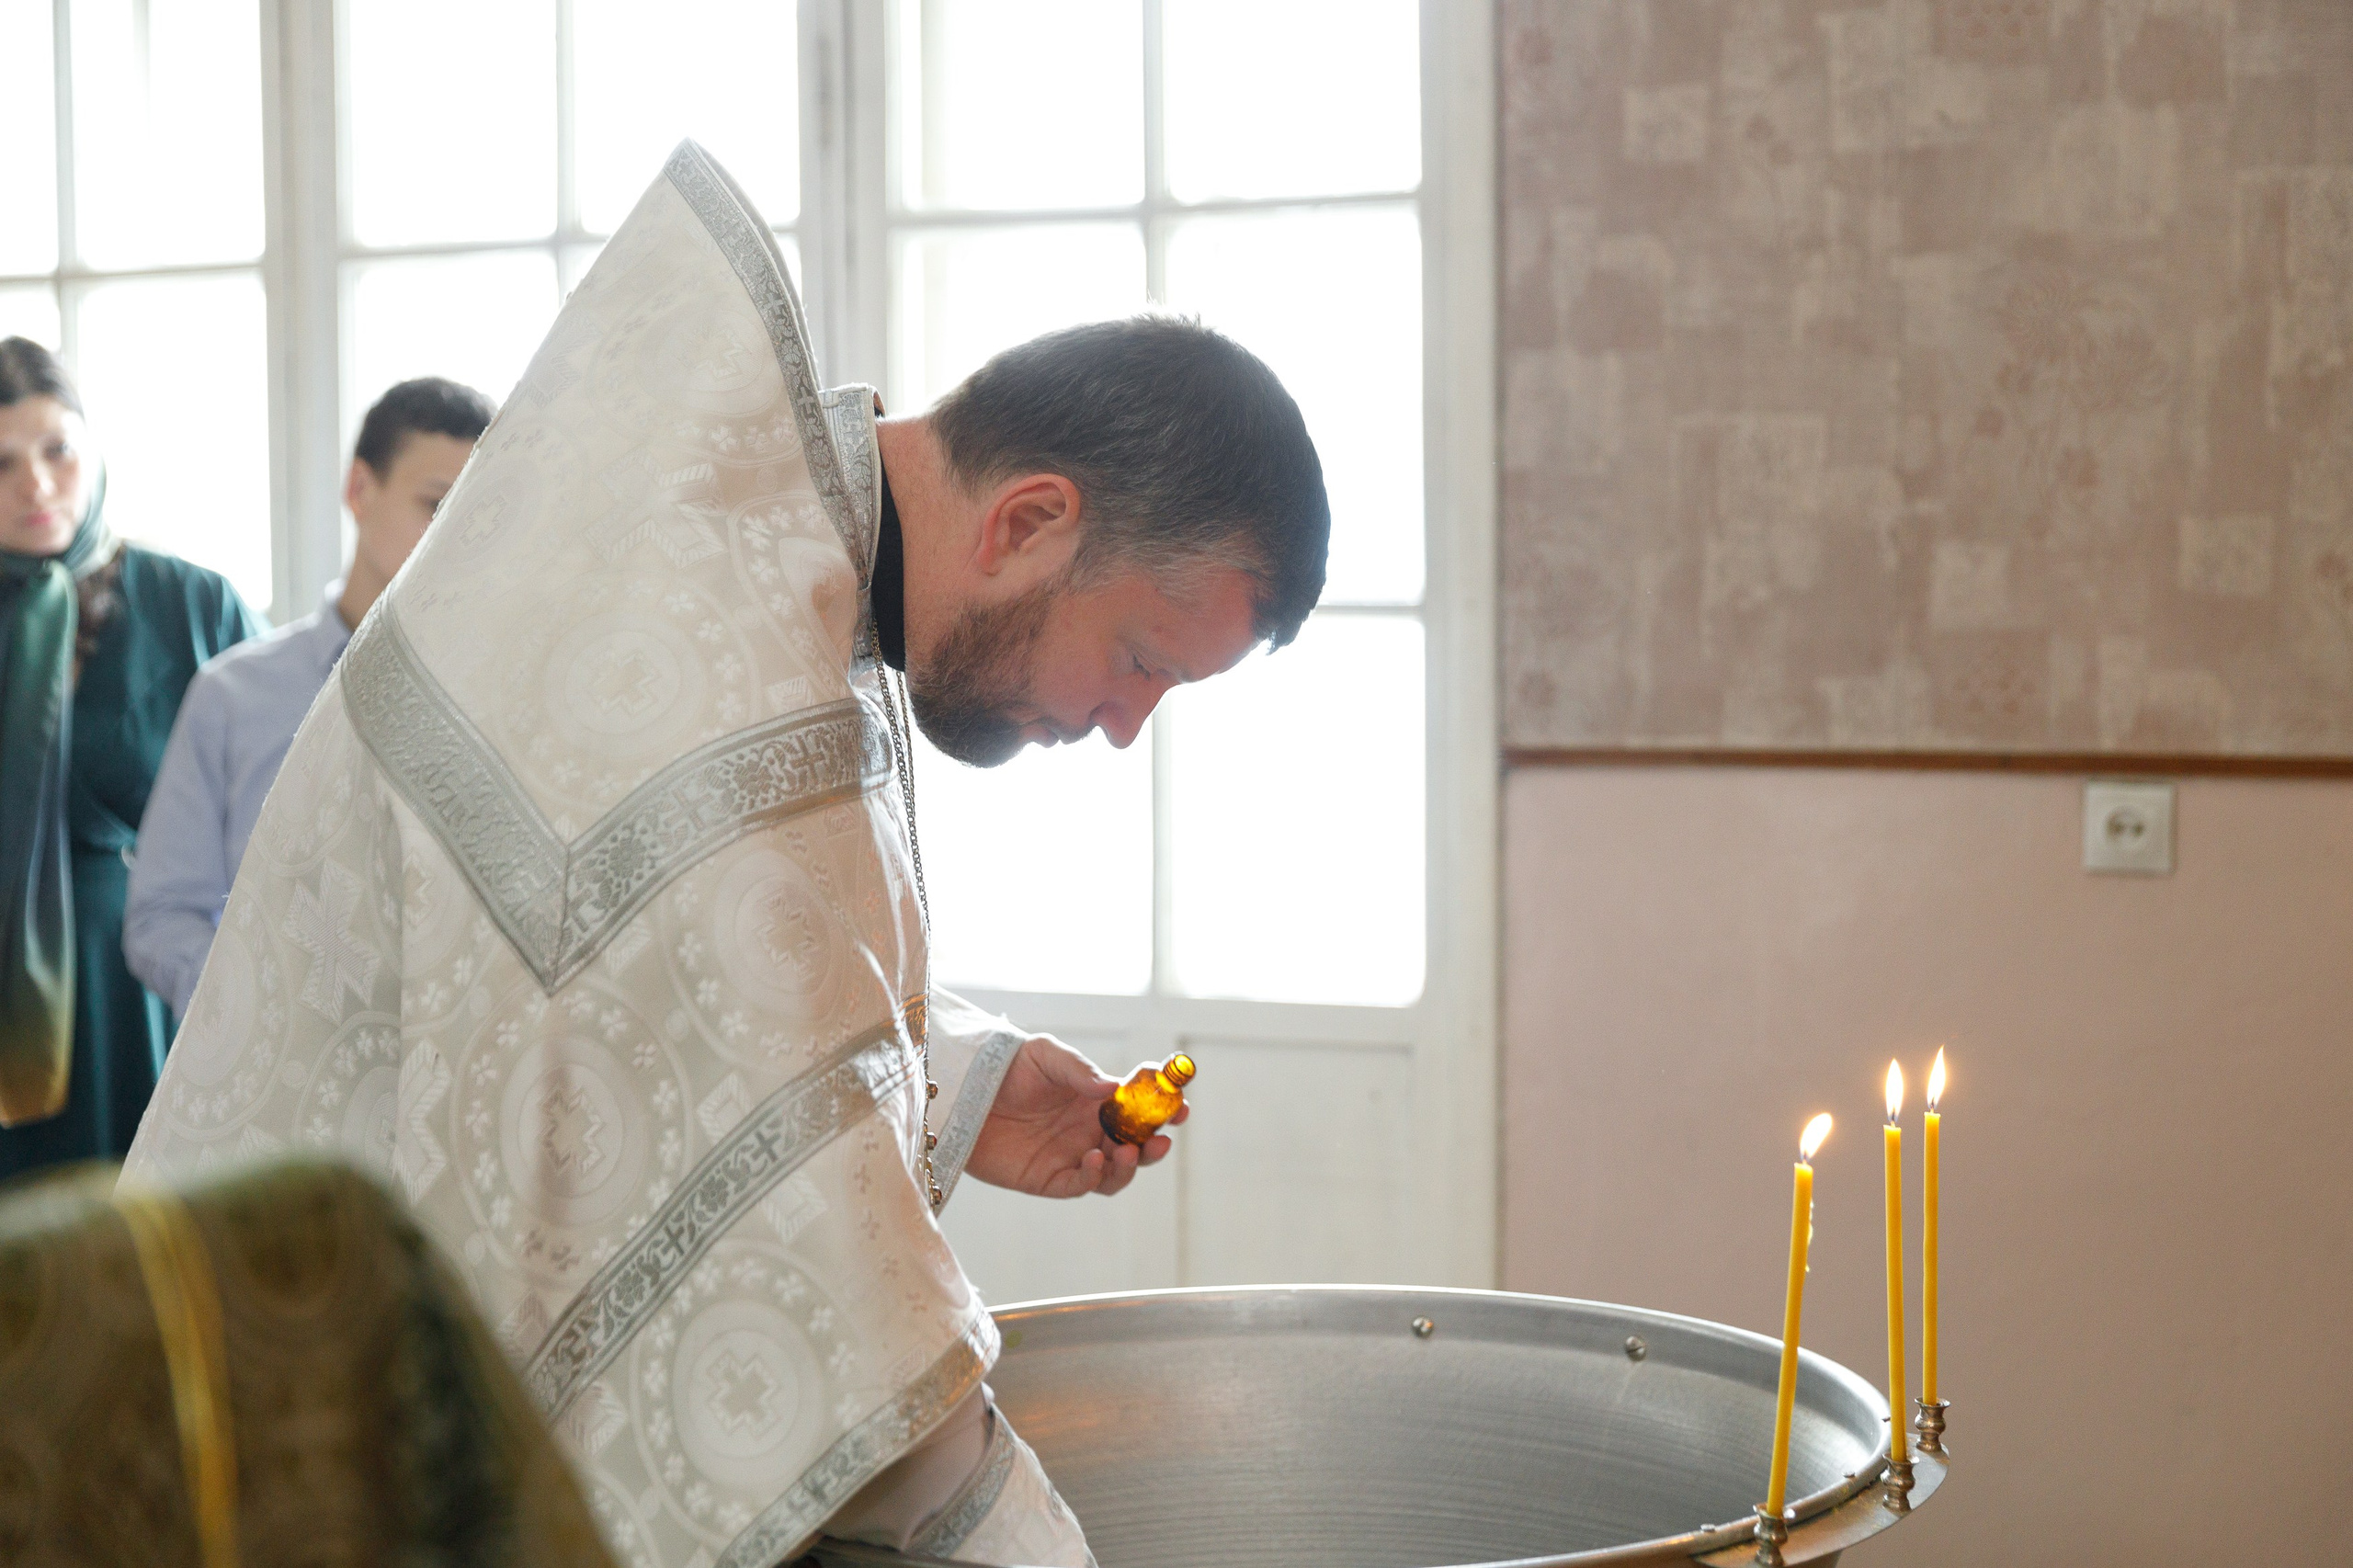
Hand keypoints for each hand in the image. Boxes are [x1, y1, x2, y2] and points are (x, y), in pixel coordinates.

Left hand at [965, 1035, 1187, 1198]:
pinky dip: (1094, 1176)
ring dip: (1129, 1166)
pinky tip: (1093, 1159)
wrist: (964, 1093)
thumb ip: (1080, 1072)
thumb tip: (1115, 1088)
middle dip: (1155, 1144)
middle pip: (1136, 1146)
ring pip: (1116, 1172)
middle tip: (1162, 1138)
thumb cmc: (1008, 1066)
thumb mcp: (1047, 1056)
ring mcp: (1072, 1155)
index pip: (1141, 1106)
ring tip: (1124, 1150)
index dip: (1165, 1107)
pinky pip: (1081, 1185)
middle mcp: (1090, 1130)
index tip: (1182, 1104)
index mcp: (1097, 1099)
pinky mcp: (1048, 1178)